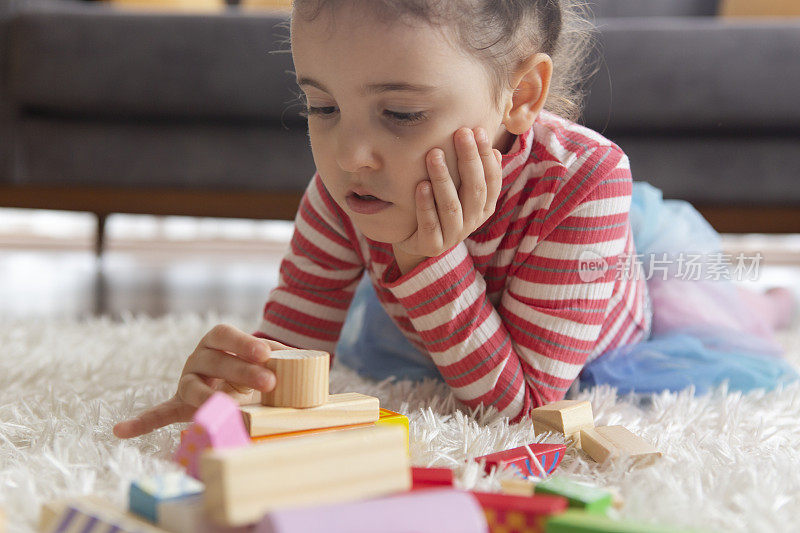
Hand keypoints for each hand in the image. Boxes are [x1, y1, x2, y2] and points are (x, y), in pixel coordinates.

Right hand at [112, 324, 292, 438]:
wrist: (231, 379)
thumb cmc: (251, 365)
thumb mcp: (264, 357)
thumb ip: (282, 356)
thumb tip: (313, 362)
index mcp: (217, 340)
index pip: (226, 335)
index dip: (244, 343)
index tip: (266, 352)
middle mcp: (198, 357)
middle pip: (216, 361)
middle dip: (243, 371)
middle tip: (269, 381)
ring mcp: (187, 380)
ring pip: (194, 387)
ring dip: (211, 398)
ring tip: (225, 406)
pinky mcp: (180, 404)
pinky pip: (159, 413)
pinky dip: (141, 423)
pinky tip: (122, 430)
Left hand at [393, 126, 502, 274]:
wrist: (415, 241)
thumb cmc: (438, 206)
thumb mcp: (457, 188)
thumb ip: (471, 171)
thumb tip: (491, 145)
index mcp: (484, 207)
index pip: (492, 180)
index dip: (486, 156)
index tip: (477, 130)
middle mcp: (472, 221)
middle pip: (475, 189)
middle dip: (469, 159)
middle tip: (460, 133)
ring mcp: (453, 235)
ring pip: (452, 206)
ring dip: (443, 179)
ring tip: (433, 155)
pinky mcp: (432, 245)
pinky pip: (430, 224)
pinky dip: (426, 204)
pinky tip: (421, 185)